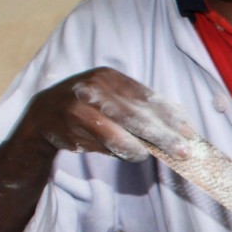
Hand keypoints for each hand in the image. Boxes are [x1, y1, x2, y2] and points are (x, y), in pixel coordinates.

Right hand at [20, 68, 193, 161]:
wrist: (42, 115)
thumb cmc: (88, 109)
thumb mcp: (111, 99)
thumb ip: (139, 109)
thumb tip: (179, 125)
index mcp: (109, 76)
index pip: (147, 97)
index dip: (170, 116)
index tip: (189, 131)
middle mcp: (94, 86)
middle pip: (136, 115)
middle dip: (163, 135)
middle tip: (184, 150)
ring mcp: (79, 105)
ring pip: (120, 131)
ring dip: (141, 147)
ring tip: (152, 155)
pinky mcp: (70, 124)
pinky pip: (104, 142)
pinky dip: (121, 150)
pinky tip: (134, 154)